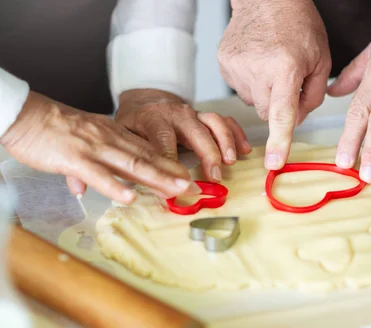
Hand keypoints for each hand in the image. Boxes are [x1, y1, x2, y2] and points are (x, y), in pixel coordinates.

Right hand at [0, 91, 198, 203]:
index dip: (170, 166)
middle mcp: (110, 141)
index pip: (148, 152)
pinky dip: (116, 187)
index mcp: (113, 136)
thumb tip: (85, 188)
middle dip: (174, 174)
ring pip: (132, 165)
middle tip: (195, 188)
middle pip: (148, 159)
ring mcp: (95, 149)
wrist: (24, 114)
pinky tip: (131, 197)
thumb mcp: (80, 143)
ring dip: (158, 178)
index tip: (188, 179)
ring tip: (178, 190)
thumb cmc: (50, 130)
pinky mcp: (75, 159)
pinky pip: (99, 175)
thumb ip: (89, 165)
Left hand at [116, 89, 250, 181]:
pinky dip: (237, 134)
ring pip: (214, 123)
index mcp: (153, 118)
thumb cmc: (134, 125)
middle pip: (196, 131)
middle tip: (215, 176)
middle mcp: (176, 113)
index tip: (179, 180)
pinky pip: (225, 121)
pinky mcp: (206, 117)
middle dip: (208, 154)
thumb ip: (136, 156)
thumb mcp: (125, 137)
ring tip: (231, 162)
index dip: (171, 158)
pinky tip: (245, 150)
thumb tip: (146, 183)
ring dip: (225, 142)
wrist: (144, 101)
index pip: (163, 138)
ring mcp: (194, 113)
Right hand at [218, 0, 330, 169]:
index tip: (274, 164)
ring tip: (271, 64)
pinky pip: (241, 89)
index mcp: (286, 67)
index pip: (282, 114)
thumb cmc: (299, 25)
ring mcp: (236, 67)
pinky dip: (251, 82)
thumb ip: (313, 97)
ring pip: (254, 102)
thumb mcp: (321, 59)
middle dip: (280, 104)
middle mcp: (257, 69)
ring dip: (265, 92)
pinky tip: (257, 62)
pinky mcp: (224, 64)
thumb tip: (295, 123)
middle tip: (287, 79)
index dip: (280, 141)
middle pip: (268, 113)